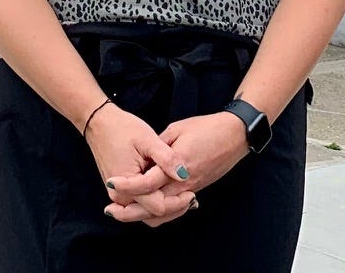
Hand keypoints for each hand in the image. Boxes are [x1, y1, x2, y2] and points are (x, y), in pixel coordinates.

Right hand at [85, 103, 194, 225]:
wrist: (99, 123)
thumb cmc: (122, 128)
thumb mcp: (148, 139)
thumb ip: (167, 158)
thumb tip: (185, 174)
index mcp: (127, 186)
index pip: (158, 207)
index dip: (177, 202)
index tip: (193, 193)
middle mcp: (120, 197)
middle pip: (153, 215)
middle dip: (174, 209)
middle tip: (192, 198)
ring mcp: (118, 196)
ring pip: (147, 214)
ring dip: (166, 208)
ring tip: (184, 197)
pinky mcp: (120, 192)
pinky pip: (140, 205)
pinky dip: (156, 202)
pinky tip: (170, 192)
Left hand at [103, 109, 248, 224]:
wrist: (234, 136)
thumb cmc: (206, 128)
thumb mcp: (177, 129)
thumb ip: (158, 147)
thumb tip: (143, 157)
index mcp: (177, 165)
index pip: (147, 183)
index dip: (127, 185)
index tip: (110, 183)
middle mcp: (184, 183)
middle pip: (153, 207)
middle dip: (130, 212)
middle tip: (111, 210)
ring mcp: (191, 189)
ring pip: (164, 213)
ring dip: (143, 215)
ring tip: (124, 211)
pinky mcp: (196, 190)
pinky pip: (174, 209)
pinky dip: (160, 212)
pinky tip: (147, 206)